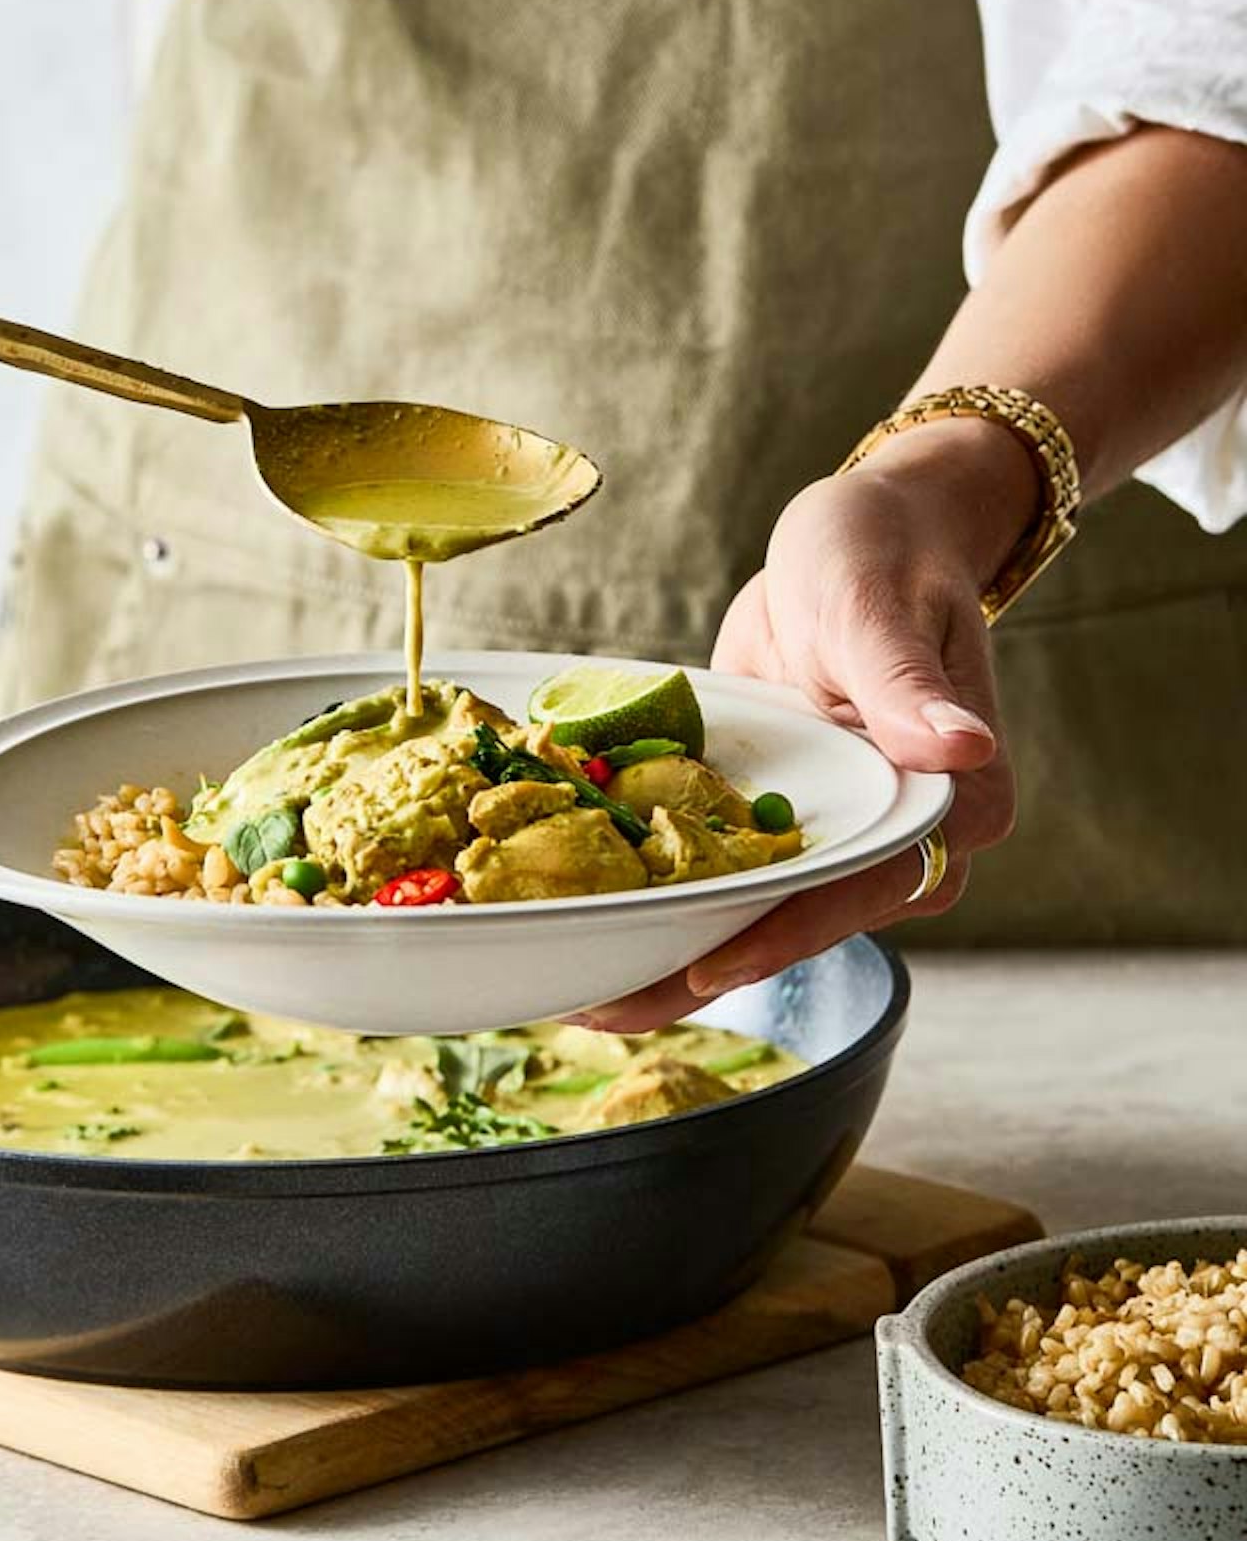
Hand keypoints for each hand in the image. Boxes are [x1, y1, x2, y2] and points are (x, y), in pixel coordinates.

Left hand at [583, 426, 1032, 1030]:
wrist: (861, 533)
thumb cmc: (882, 556)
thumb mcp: (878, 611)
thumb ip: (907, 686)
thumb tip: (964, 748)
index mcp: (948, 802)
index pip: (863, 889)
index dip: (783, 934)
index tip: (705, 968)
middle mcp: (897, 837)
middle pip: (798, 924)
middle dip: (698, 971)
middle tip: (598, 1008)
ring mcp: (834, 834)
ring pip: (753, 914)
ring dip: (667, 954)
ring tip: (576, 996)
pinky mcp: (780, 820)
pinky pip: (722, 870)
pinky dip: (659, 898)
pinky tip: (584, 926)